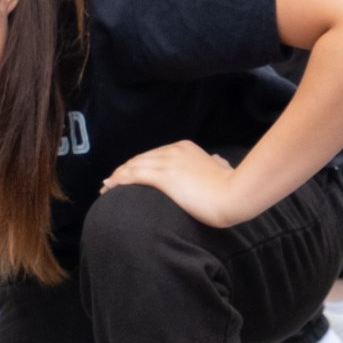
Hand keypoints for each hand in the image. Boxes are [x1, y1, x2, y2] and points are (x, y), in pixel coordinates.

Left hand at [103, 140, 254, 225]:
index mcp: (185, 148)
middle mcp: (174, 151)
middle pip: (140, 159)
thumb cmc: (231, 187)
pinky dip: (118, 180)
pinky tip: (110, 187)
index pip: (153, 156)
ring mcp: (168, 162)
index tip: (127, 175)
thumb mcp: (224, 169)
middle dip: (123, 170)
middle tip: (110, 182)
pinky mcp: (164, 176)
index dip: (138, 165)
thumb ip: (218, 163)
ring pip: (133, 166)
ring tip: (106, 187)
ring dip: (116, 176)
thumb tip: (219, 160)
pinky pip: (133, 175)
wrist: (236, 195)